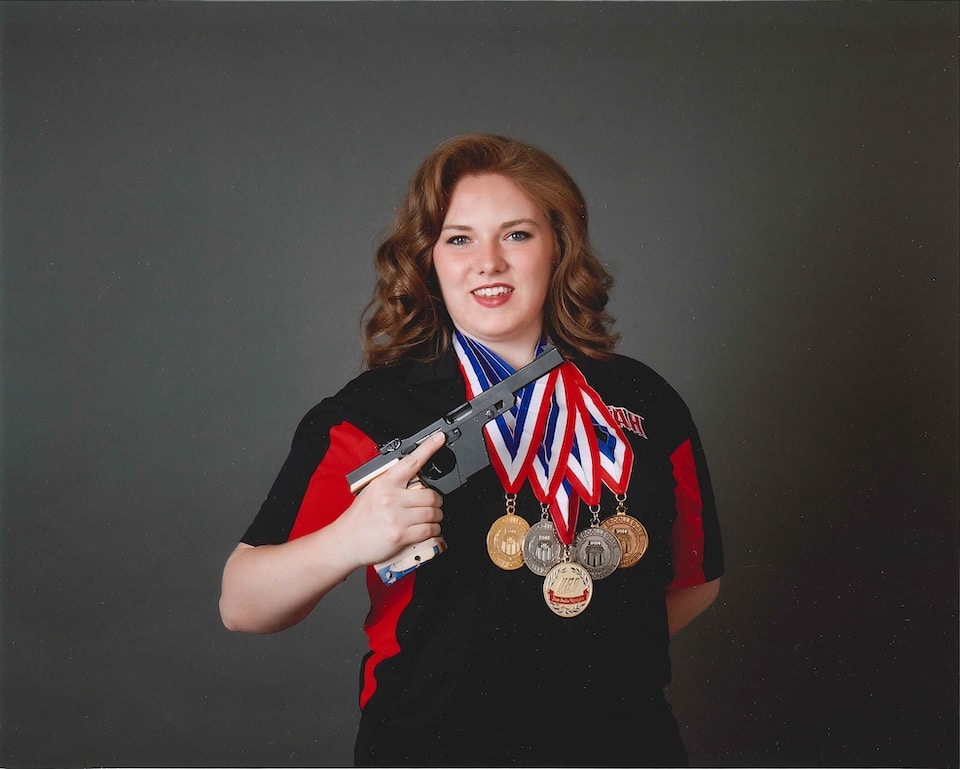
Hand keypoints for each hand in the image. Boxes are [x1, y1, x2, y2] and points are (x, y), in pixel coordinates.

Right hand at [336, 432, 445, 567]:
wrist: (344, 541)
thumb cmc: (358, 518)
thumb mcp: (371, 491)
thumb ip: (391, 484)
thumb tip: (414, 478)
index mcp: (384, 483)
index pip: (410, 462)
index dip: (428, 448)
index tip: (439, 438)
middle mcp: (390, 498)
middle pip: (430, 494)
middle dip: (436, 501)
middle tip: (433, 505)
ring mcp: (396, 517)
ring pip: (432, 513)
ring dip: (437, 517)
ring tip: (431, 519)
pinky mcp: (400, 535)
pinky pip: (429, 529)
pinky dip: (434, 531)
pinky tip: (430, 530)